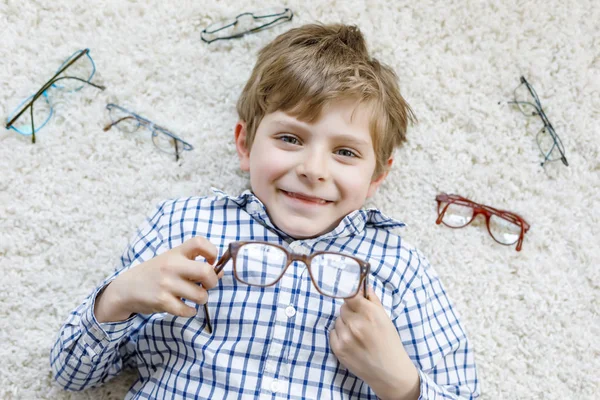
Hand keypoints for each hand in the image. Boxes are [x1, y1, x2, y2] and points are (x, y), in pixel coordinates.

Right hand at [94, 237, 221, 321]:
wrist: (126, 288)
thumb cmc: (155, 273)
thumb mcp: (172, 262)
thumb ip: (194, 264)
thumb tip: (220, 272)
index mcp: (176, 253)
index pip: (199, 242)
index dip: (212, 251)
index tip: (211, 261)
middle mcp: (172, 266)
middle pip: (205, 271)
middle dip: (212, 281)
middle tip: (207, 285)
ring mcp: (166, 284)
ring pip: (200, 295)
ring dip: (202, 299)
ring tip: (195, 297)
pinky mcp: (162, 301)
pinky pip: (187, 310)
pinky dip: (191, 311)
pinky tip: (186, 308)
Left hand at [329, 287, 419, 399]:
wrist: (390, 373)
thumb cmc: (390, 343)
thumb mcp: (386, 318)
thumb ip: (373, 300)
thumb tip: (363, 285)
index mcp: (369, 313)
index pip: (350, 294)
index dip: (351, 296)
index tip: (353, 299)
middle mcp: (355, 324)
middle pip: (343, 307)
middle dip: (351, 312)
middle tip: (361, 322)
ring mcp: (345, 337)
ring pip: (338, 320)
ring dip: (345, 324)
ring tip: (358, 334)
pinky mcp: (338, 349)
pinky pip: (333, 332)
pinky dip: (340, 335)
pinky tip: (352, 342)